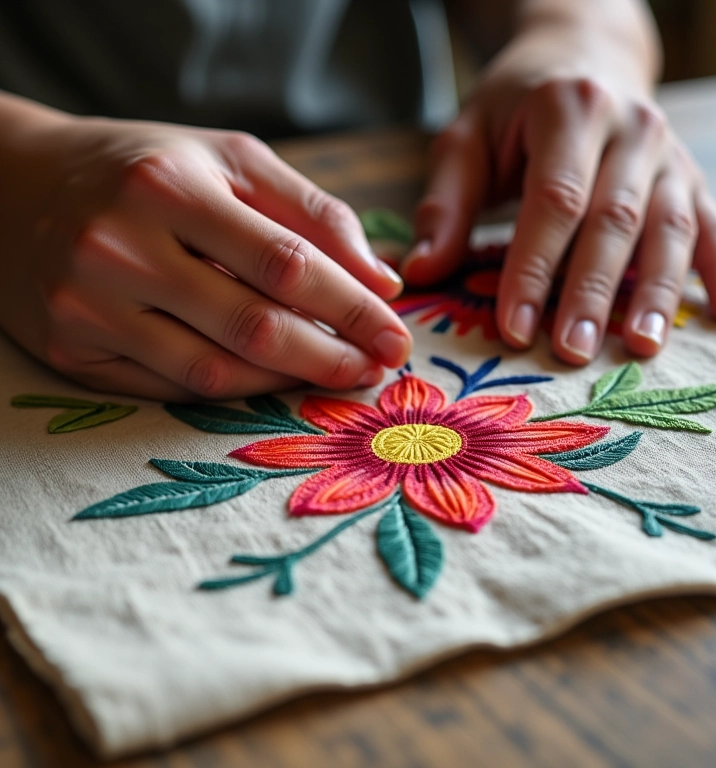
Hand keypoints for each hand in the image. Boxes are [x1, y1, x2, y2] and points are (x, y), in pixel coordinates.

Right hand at [0, 106, 409, 398]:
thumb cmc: (143, 169)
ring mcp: (88, 306)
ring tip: (335, 374)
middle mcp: (122, 247)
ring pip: (213, 369)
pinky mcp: (70, 351)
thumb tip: (382, 281)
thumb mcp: (228, 160)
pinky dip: (234, 389)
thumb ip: (312, 213)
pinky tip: (272, 380)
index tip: (396, 335)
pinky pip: (172, 387)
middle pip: (254, 324)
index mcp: (171, 185)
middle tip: (377, 367)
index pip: (288, 262)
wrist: (15, 184)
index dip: (353, 308)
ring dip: (288, 380)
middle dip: (331, 355)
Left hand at [402, 20, 715, 362]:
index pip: (554, 201)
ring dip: (657, 293)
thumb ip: (444, 205)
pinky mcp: (690, 177)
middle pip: (613, 221)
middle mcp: (630, 128)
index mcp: (569, 110)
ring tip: (641, 348)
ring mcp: (667, 154)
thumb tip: (419, 271)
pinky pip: (712, 224)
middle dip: (591, 292)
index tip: (514, 328)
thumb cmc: (515, 108)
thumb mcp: (466, 140)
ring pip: (668, 228)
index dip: (533, 268)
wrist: (582, 57)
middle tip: (573, 351)